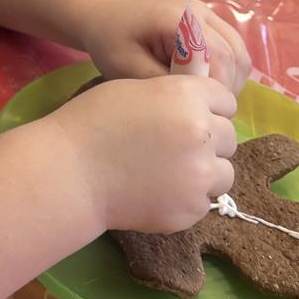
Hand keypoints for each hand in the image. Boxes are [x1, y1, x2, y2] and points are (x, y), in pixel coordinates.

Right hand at [51, 74, 236, 231]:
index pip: (225, 99)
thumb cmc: (91, 122)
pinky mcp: (191, 209)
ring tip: (170, 172)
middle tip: (174, 146)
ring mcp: (200, 175)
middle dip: (208, 139)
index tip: (188, 116)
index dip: (207, 107)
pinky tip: (157, 191)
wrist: (69, 172)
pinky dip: (186, 197)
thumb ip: (172, 96)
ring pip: (223, 172)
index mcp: (187, 96)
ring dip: (204, 171)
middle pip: (229, 136)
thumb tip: (195, 108)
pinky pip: (203, 201)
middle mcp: (203, 133)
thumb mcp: (133, 89)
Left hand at [78, 0, 251, 94]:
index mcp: (176, 17)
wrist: (105, 16)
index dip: (216, 86)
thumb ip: (161, 82)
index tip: (202, 110)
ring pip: (240, 53)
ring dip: (231, 81)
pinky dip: (227, 73)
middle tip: (206, 111)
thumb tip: (196, 100)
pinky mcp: (209, 24)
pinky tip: (206, 88)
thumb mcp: (126, 68)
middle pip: (235, 54)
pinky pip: (232, 51)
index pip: (216, 54)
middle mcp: (199, 11)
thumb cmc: (111, 42)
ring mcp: (207, 15)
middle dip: (226, 87)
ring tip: (207, 101)